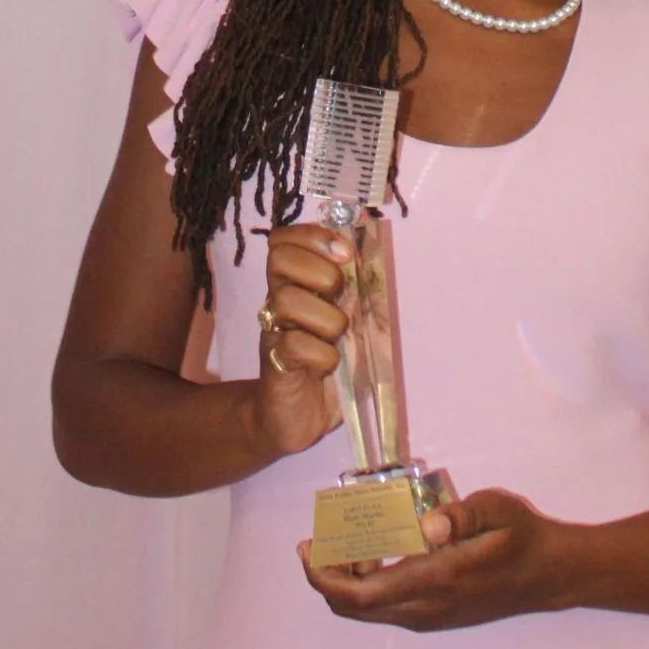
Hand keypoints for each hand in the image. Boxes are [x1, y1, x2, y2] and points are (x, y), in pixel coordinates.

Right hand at [255, 224, 351, 458]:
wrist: (301, 416)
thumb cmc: (334, 362)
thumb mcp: (362, 318)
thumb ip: (368, 282)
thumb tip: (373, 232)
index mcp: (297, 283)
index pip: (284, 239)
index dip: (311, 236)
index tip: (344, 254)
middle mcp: (279, 301)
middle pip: (279, 259)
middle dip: (320, 271)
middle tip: (340, 296)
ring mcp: (274, 332)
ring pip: (287, 301)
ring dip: (326, 319)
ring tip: (337, 338)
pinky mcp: (275, 365)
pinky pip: (295, 347)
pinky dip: (322, 356)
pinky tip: (327, 367)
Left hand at [298, 489, 566, 630]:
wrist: (551, 574)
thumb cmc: (523, 535)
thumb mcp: (497, 509)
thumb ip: (461, 515)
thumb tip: (428, 525)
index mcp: (437, 580)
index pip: (363, 594)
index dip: (325, 577)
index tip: (308, 549)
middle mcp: (427, 607)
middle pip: (356, 608)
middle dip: (326, 578)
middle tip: (316, 542)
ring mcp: (431, 616)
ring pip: (369, 611)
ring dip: (346, 581)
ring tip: (343, 542)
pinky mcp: (437, 616)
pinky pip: (387, 607)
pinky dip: (366, 585)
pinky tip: (375, 553)